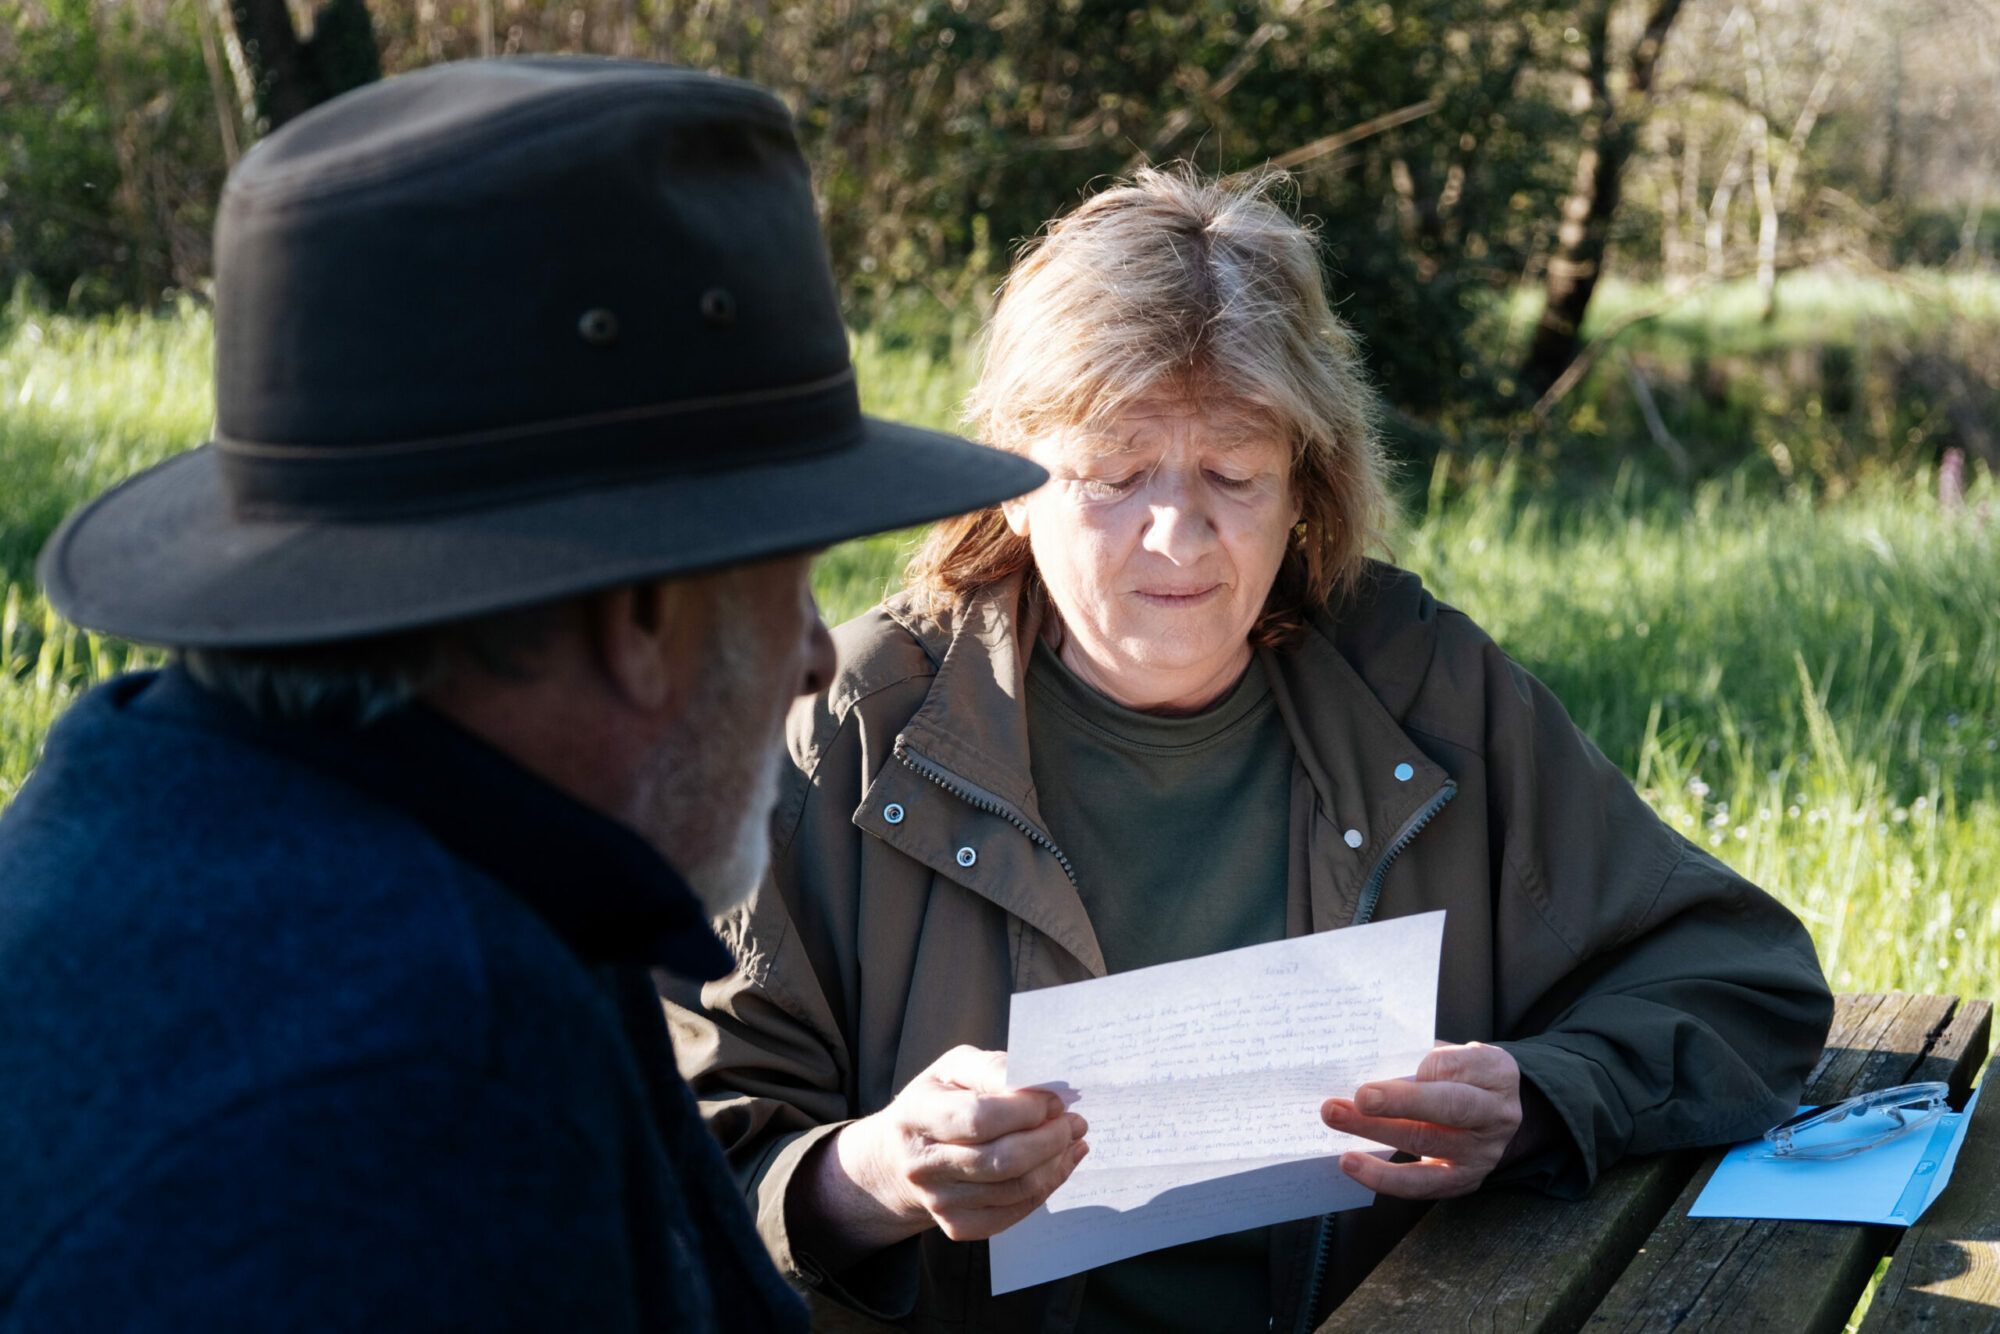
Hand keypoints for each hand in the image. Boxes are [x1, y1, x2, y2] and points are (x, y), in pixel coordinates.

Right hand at [817, 1045, 1087, 1247]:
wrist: (899, 1158)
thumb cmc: (936, 1101)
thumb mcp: (953, 1069)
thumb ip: (992, 1069)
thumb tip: (1036, 1083)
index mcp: (916, 1116)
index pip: (979, 1118)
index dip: (1026, 1110)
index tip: (1055, 1100)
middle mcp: (923, 1164)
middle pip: (1002, 1160)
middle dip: (1050, 1139)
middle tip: (1075, 1122)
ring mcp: (939, 1201)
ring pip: (1015, 1188)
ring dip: (1056, 1163)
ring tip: (1074, 1139)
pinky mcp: (957, 1226)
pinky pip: (1014, 1212)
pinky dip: (1047, 1187)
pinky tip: (1060, 1164)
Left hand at [1320, 1041, 1521, 1199]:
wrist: (1493, 1117)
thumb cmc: (1460, 1078)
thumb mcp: (1452, 1057)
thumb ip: (1418, 1057)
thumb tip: (1363, 1061)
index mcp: (1495, 1071)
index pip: (1457, 1064)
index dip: (1422, 1066)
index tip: (1388, 1062)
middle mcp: (1496, 1113)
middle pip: (1449, 1106)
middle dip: (1401, 1101)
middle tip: (1360, 1097)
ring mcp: (1482, 1152)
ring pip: (1427, 1142)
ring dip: (1375, 1131)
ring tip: (1337, 1118)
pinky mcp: (1463, 1180)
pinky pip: (1421, 1184)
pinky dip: (1382, 1176)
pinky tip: (1351, 1163)